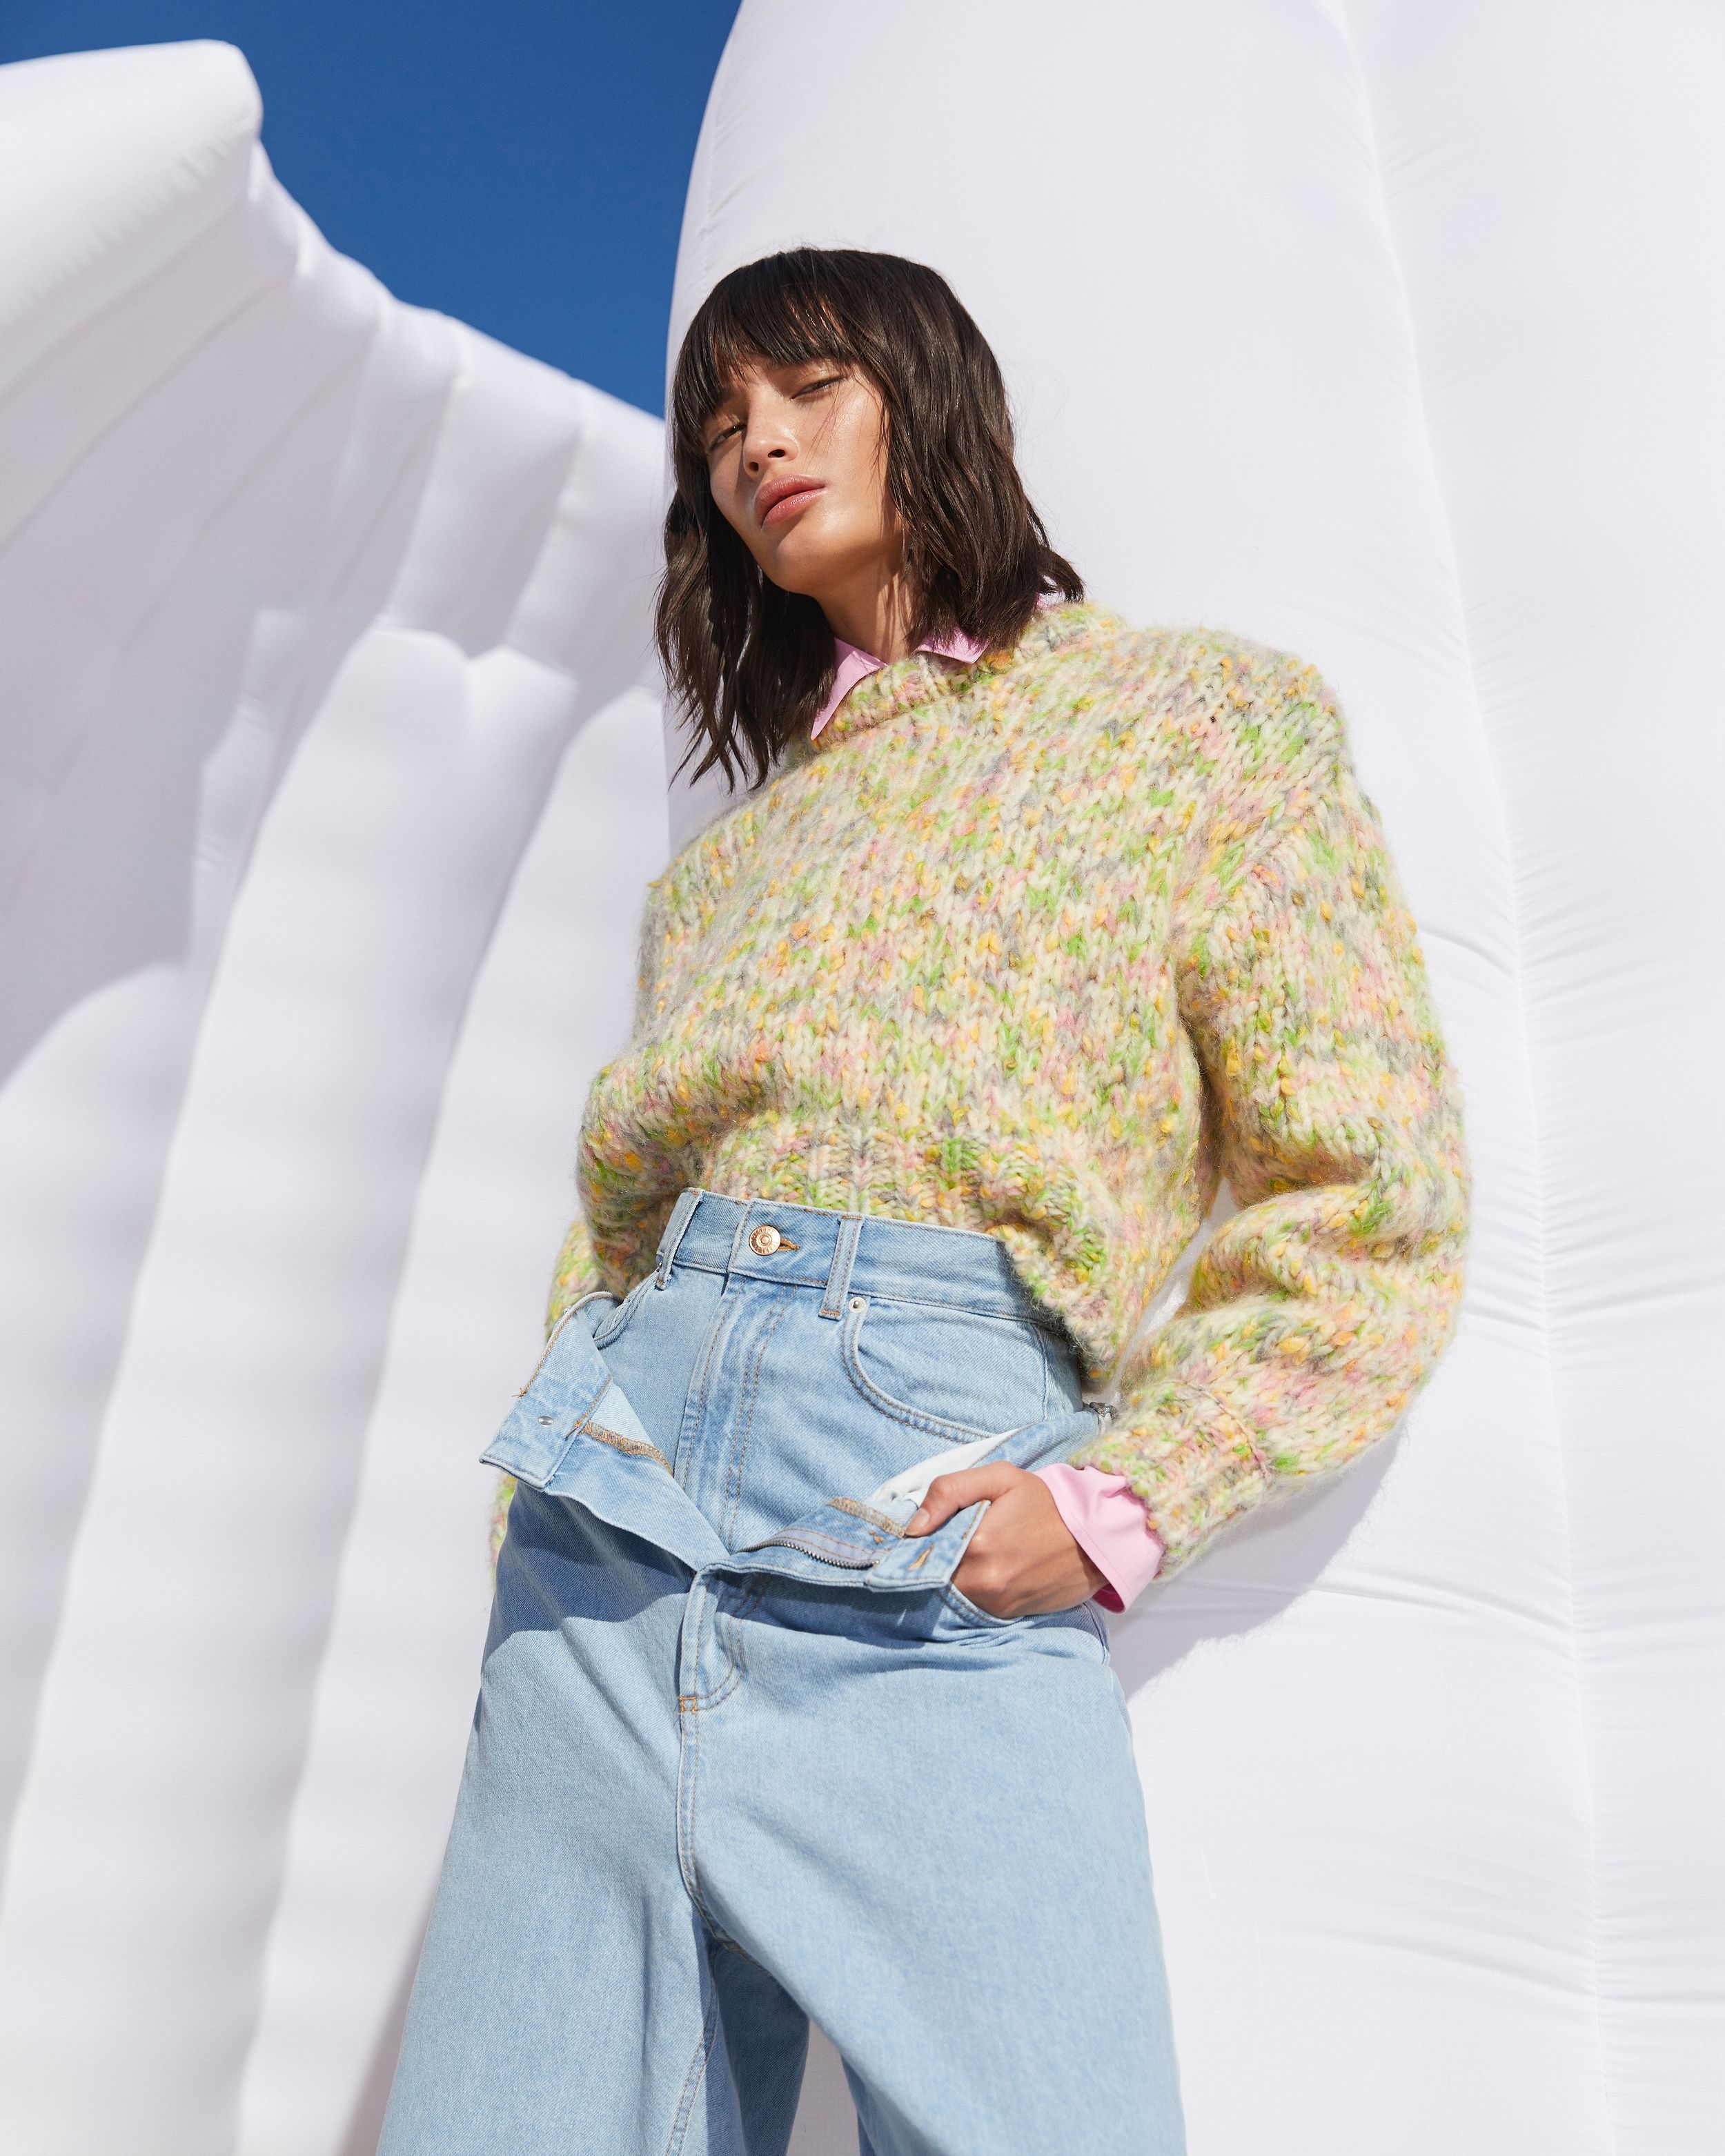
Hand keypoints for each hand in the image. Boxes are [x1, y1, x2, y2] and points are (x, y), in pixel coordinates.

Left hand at [903, 1463, 1105, 1617]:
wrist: (1093, 1539)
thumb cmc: (1045, 1503)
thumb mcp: (1000, 1477)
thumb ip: (950, 1490)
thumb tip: (914, 1526)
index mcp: (977, 1544)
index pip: (922, 1552)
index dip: (916, 1543)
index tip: (918, 1534)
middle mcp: (983, 1581)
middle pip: (934, 1575)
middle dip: (933, 1559)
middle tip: (945, 1539)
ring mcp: (996, 1603)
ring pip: (951, 1592)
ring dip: (950, 1576)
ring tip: (968, 1553)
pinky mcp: (1007, 1615)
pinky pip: (972, 1604)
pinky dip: (970, 1589)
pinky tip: (984, 1569)